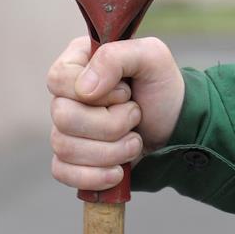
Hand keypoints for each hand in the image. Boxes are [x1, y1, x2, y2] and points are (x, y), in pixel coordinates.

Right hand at [47, 35, 185, 191]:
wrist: (176, 128)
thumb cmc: (162, 88)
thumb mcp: (152, 57)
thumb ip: (115, 57)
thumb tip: (84, 89)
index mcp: (78, 62)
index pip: (58, 79)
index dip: (96, 93)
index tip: (126, 93)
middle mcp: (66, 95)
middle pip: (63, 117)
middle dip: (110, 124)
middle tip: (136, 117)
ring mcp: (65, 128)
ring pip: (64, 147)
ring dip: (111, 150)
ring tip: (135, 141)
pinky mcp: (70, 159)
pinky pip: (62, 172)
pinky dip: (95, 176)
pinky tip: (118, 171)